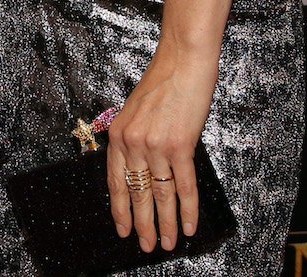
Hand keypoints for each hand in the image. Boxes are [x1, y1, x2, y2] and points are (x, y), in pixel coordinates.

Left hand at [106, 0, 227, 251]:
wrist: (183, 59)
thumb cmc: (163, 83)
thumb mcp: (137, 111)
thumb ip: (135, 139)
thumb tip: (141, 168)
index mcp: (118, 135)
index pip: (116, 181)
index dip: (120, 208)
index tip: (122, 229)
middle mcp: (132, 142)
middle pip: (136, 193)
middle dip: (141, 223)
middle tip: (146, 247)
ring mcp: (155, 145)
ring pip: (160, 194)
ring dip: (165, 223)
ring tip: (168, 245)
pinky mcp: (180, 144)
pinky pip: (184, 185)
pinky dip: (188, 209)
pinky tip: (189, 226)